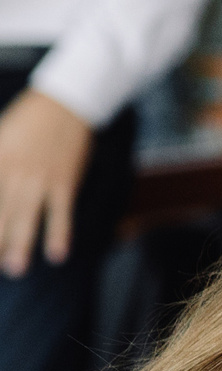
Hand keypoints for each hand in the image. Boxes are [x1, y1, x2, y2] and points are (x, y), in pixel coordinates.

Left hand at [0, 89, 91, 278]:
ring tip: (15, 270)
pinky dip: (60, 233)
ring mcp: (41, 177)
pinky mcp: (65, 180)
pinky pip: (62, 211)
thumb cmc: (27, 119)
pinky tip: (58, 254)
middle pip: (0, 211)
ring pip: (27, 216)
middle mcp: (14, 171)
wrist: (67, 101)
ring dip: (21, 244)